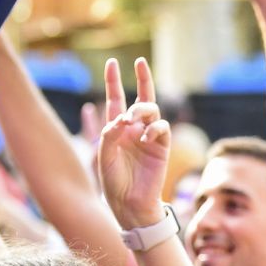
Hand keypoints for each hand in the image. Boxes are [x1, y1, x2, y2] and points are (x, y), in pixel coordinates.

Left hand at [97, 57, 171, 227]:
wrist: (129, 203)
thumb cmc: (114, 181)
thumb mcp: (103, 155)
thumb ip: (110, 134)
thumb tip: (124, 117)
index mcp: (117, 130)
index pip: (116, 100)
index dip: (113, 81)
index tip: (112, 62)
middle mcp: (134, 130)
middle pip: (142, 98)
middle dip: (143, 79)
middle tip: (140, 64)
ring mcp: (149, 137)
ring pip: (152, 110)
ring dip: (141, 109)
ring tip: (130, 119)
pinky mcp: (161, 147)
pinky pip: (162, 128)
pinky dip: (153, 128)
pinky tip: (144, 137)